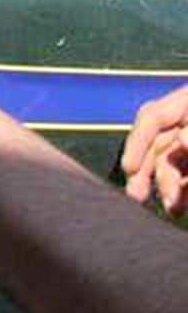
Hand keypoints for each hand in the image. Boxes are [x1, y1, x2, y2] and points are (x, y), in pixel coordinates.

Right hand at [122, 84, 187, 216]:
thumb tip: (183, 140)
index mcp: (186, 102)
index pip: (153, 116)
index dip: (137, 142)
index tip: (129, 168)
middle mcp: (184, 123)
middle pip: (160, 146)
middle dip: (152, 174)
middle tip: (139, 199)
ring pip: (173, 164)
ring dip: (169, 187)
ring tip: (172, 210)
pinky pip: (185, 174)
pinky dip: (183, 189)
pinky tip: (181, 206)